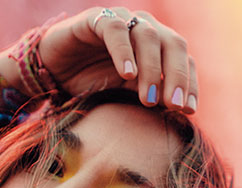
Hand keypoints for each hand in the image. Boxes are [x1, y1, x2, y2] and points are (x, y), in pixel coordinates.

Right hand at [36, 7, 197, 112]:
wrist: (52, 71)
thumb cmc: (92, 84)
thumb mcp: (125, 95)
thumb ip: (150, 98)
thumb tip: (180, 114)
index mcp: (157, 46)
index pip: (183, 60)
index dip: (189, 84)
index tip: (188, 111)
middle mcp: (144, 28)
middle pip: (173, 44)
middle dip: (176, 77)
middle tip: (173, 106)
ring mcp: (122, 20)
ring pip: (148, 36)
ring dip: (152, 69)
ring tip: (148, 99)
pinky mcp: (96, 19)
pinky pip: (116, 30)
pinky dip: (123, 52)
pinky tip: (126, 74)